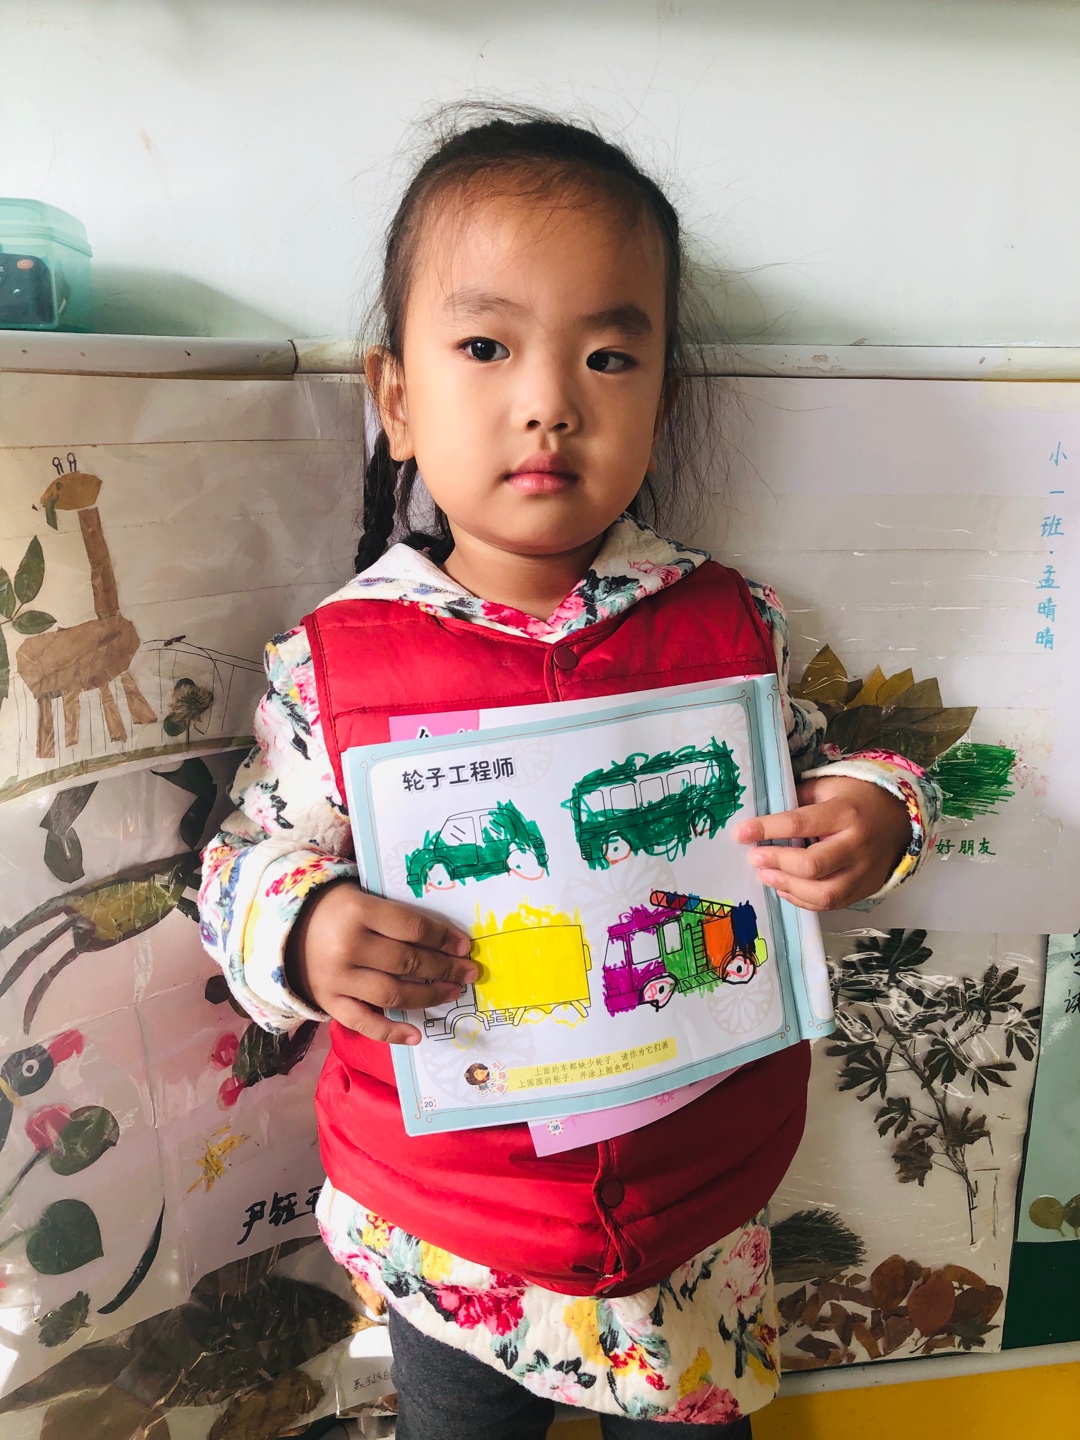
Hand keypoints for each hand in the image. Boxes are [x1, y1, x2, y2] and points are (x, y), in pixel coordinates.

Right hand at [285, 880, 476, 1043]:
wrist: (283, 929)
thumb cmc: (335, 909)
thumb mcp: (362, 896)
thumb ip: (395, 914)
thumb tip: (444, 936)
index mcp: (359, 912)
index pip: (413, 928)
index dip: (443, 938)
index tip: (464, 946)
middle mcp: (349, 947)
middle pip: (408, 962)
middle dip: (445, 968)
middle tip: (468, 972)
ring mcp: (338, 979)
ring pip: (393, 994)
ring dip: (429, 996)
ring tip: (452, 993)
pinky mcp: (329, 1003)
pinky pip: (364, 1023)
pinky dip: (391, 1033)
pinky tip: (417, 1035)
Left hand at [734, 775, 911, 911]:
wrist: (900, 819)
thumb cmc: (855, 799)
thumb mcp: (828, 787)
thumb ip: (798, 799)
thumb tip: (763, 818)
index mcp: (846, 813)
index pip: (799, 823)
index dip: (766, 829)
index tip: (740, 833)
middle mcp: (857, 845)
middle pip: (812, 865)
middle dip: (778, 862)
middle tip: (754, 858)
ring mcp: (863, 872)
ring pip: (824, 893)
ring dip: (788, 887)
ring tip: (766, 876)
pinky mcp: (864, 890)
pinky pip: (831, 905)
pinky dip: (803, 901)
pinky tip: (784, 888)